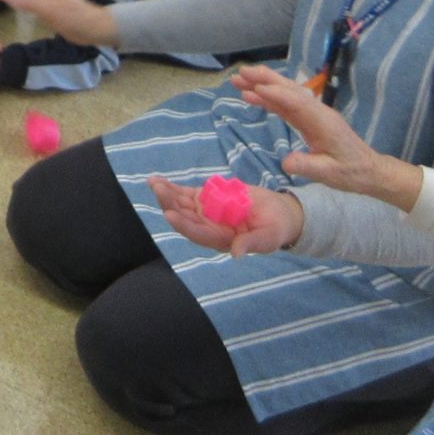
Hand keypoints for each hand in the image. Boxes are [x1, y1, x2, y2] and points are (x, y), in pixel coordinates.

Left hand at [146, 175, 304, 256]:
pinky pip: (185, 194)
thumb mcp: (268, 237)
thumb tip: (236, 253)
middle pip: (184, 218)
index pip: (199, 234)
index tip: (170, 215)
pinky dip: (172, 188)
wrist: (278, 214)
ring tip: (154, 183)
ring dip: (167, 194)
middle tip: (159, 190)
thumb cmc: (275, 229)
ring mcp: (204, 213)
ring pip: (181, 205)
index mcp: (221, 240)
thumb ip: (252, 243)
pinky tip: (157, 180)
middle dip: (170, 205)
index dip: (184, 226)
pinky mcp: (205, 199)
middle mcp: (208, 227)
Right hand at [229, 65, 423, 209]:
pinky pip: (286, 105)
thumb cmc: (350, 172)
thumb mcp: (328, 174)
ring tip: (239, 79)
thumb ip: (307, 166)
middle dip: (265, 79)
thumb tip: (285, 162)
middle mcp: (317, 112)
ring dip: (264, 84)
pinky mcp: (309, 119)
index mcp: (322, 122)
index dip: (276, 94)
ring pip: (286, 93)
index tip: (254, 88)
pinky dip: (269, 99)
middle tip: (240, 72)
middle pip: (290, 90)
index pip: (297, 102)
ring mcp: (313, 114)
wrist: (369, 171)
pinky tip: (253, 96)